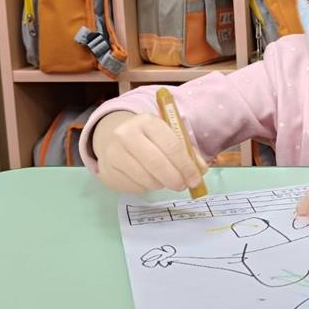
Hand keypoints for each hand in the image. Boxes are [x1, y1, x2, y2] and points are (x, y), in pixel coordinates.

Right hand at [93, 111, 207, 193]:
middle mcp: (127, 134)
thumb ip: (187, 152)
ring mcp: (114, 153)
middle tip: (182, 186)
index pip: (171, 145)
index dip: (186, 165)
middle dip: (175, 179)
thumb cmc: (149, 139)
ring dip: (162, 184)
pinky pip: (135, 186)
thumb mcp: (168, 136)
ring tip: (165, 180)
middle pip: (157, 163)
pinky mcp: (108, 170)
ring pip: (146, 178)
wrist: (113, 140)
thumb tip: (200, 171)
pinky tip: (148, 179)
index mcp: (147, 121)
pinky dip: (147, 187)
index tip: (195, 179)